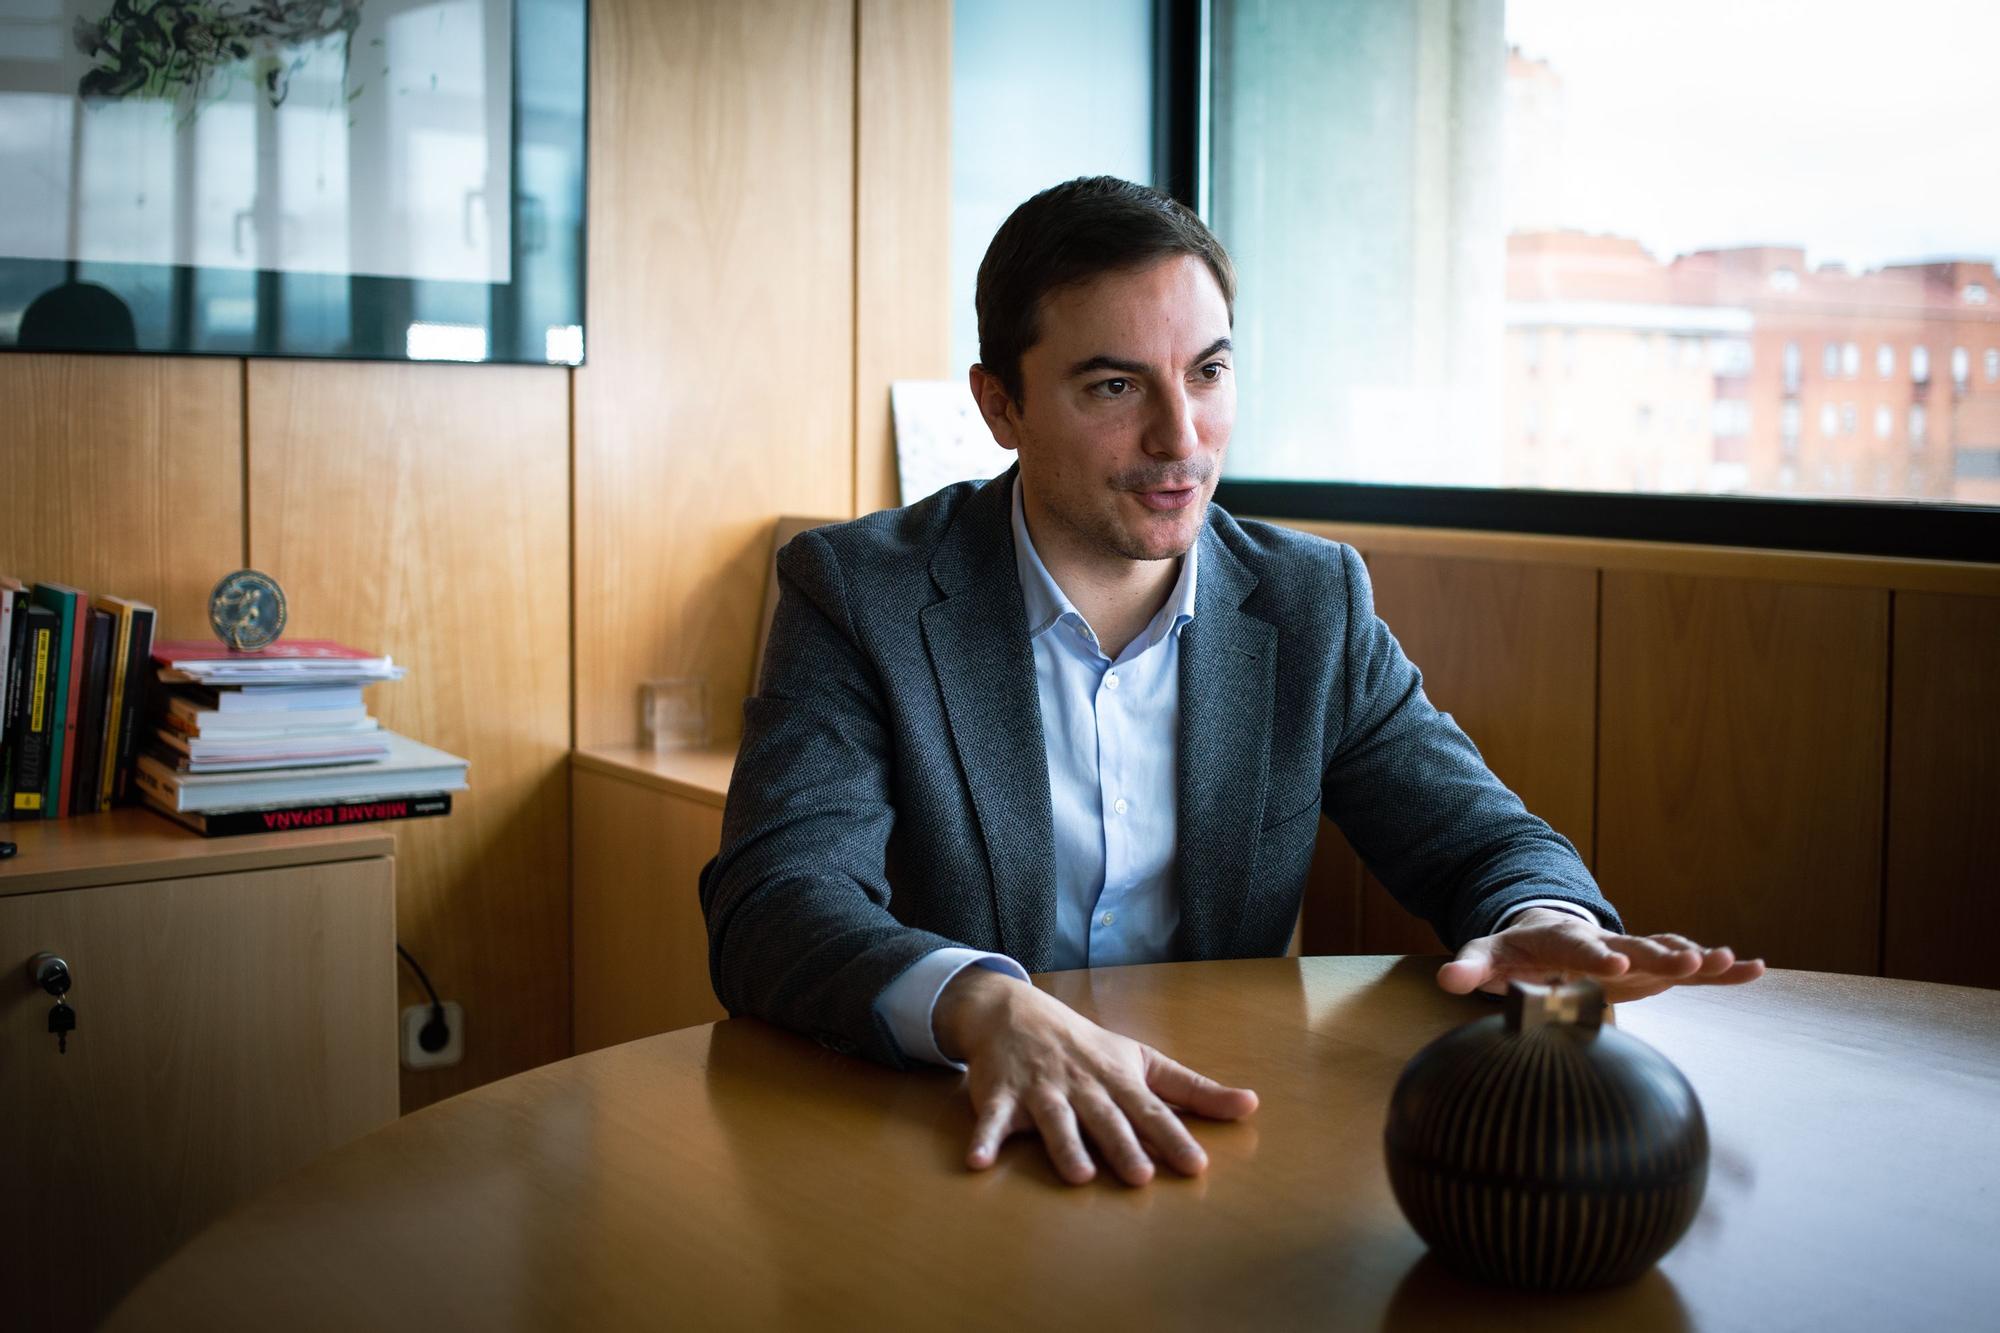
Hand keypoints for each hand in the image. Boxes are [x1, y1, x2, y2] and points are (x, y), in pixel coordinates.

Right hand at [933, 967, 1257, 1185]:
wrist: (1014, 1012)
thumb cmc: (1087, 1047)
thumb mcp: (1142, 1061)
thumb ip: (1194, 1090)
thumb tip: (1251, 1105)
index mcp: (1117, 1079)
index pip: (1150, 1111)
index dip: (1173, 1137)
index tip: (1195, 1165)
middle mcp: (1082, 1085)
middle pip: (1105, 1118)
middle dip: (1121, 1145)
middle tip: (1140, 1177)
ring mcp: (1040, 1089)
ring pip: (1055, 1120)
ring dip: (1065, 1146)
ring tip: (1078, 1177)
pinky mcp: (1000, 1096)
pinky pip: (992, 1120)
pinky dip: (985, 1139)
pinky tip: (979, 1163)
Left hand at [1436, 906, 1766, 1002]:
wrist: (1541, 932)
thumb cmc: (1513, 949)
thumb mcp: (1485, 956)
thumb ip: (1471, 968)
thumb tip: (1448, 979)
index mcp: (1561, 940)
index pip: (1578, 948)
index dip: (1596, 957)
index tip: (1615, 966)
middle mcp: (1604, 943)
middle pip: (1633, 947)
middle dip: (1660, 954)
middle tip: (1690, 960)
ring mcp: (1631, 954)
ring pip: (1668, 952)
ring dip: (1697, 958)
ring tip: (1731, 960)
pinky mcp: (1649, 969)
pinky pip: (1688, 968)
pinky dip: (1719, 970)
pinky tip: (1754, 970)